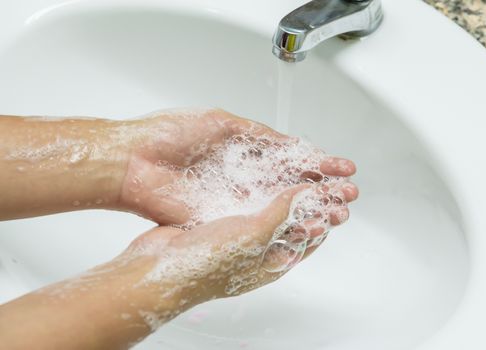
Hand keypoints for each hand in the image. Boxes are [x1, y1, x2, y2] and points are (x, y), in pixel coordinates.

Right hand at [103, 183, 356, 325]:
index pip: (309, 238)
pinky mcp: (221, 216)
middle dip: (314, 200)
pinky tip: (266, 169)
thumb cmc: (205, 264)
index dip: (326, 216)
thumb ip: (282, 212)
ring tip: (304, 169)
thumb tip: (306, 194)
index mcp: (272, 261)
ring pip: (272, 205)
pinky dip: (261, 182)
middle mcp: (258, 246)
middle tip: (330, 181)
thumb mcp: (254, 236)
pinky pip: (248, 196)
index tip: (341, 196)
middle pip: (295, 219)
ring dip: (290, 188)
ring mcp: (239, 230)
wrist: (159, 264)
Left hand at [116, 109, 356, 224]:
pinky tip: (306, 221)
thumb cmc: (168, 134)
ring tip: (338, 207)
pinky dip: (281, 219)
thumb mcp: (221, 122)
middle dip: (322, 186)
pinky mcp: (221, 216)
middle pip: (290, 183)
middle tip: (349, 190)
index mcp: (244, 151)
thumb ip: (256, 134)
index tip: (342, 167)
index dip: (317, 163)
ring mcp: (234, 199)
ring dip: (310, 205)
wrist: (132, 161)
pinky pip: (255, 219)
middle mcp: (243, 177)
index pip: (289, 159)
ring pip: (278, 203)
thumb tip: (287, 143)